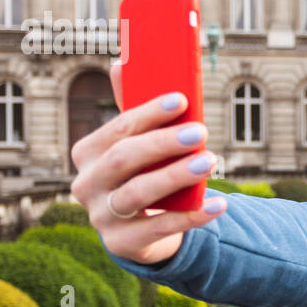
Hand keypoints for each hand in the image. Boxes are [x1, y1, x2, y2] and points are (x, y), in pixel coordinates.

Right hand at [69, 61, 226, 264]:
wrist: (140, 230)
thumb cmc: (142, 175)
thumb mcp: (137, 145)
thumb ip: (133, 111)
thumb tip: (121, 62)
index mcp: (87, 154)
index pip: (116, 129)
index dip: (149, 114)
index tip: (182, 100)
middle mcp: (86, 185)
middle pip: (123, 160)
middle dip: (163, 143)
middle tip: (199, 132)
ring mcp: (101, 217)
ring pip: (138, 193)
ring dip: (176, 175)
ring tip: (210, 160)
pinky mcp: (122, 244)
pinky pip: (160, 228)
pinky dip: (193, 216)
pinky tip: (220, 204)